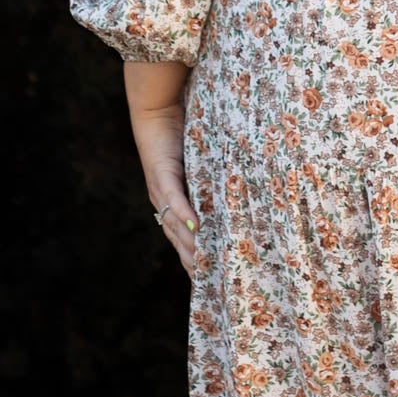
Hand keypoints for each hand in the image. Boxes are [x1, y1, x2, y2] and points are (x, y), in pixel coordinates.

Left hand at [124, 59, 196, 276]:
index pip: (184, 239)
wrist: (156, 110)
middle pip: (179, 240)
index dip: (194, 260)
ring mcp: (161, 191)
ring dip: (191, 246)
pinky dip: (186, 216)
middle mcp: (164, 202)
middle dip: (194, 263)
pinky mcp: (161, 174)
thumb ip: (216, 181)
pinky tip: (196, 229)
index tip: (210, 282)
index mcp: (173, 203)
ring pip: (176, 226)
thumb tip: (241, 192)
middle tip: (213, 286)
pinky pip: (175, 200)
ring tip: (207, 265)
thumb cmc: (181, 133)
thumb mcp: (202, 163)